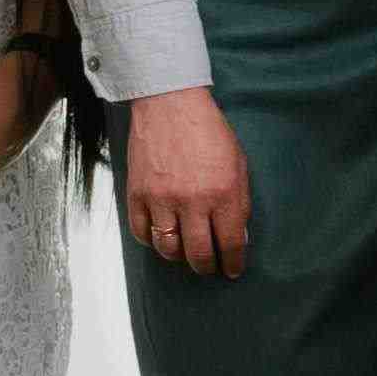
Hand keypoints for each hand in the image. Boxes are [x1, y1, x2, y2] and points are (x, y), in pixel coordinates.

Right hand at [120, 88, 255, 273]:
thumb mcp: (238, 164)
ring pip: (168, 249)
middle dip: (207, 267)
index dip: (233, 263)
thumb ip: (239, 202)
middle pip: (199, 254)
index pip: (230, 243)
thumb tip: (237, 236)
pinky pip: (142, 233)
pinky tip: (163, 238)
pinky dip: (153, 242)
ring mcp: (161, 199)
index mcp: (223, 193)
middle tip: (211, 267)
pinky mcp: (137, 195)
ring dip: (180, 257)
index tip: (232, 270)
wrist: (171, 105)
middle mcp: (192, 201)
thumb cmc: (209, 132)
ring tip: (187, 254)